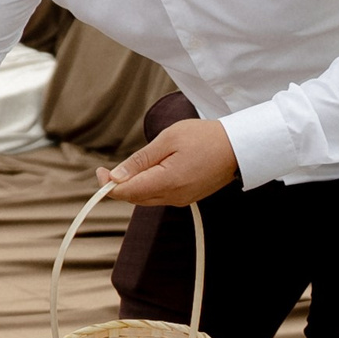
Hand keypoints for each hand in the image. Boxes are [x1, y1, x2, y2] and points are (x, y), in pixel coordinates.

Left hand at [99, 118, 239, 206]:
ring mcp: (181, 199)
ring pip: (146, 198)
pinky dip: (148, 186)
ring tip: (131, 167)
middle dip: (118, 185)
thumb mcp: (168, 140)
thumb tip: (116, 176)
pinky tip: (149, 172)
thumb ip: (140, 160)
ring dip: (133, 186)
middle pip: (134, 198)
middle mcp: (173, 197)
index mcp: (167, 183)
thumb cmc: (205, 138)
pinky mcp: (187, 197)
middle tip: (108, 169)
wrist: (238, 146)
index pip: (126, 193)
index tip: (100, 171)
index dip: (108, 184)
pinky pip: (159, 196)